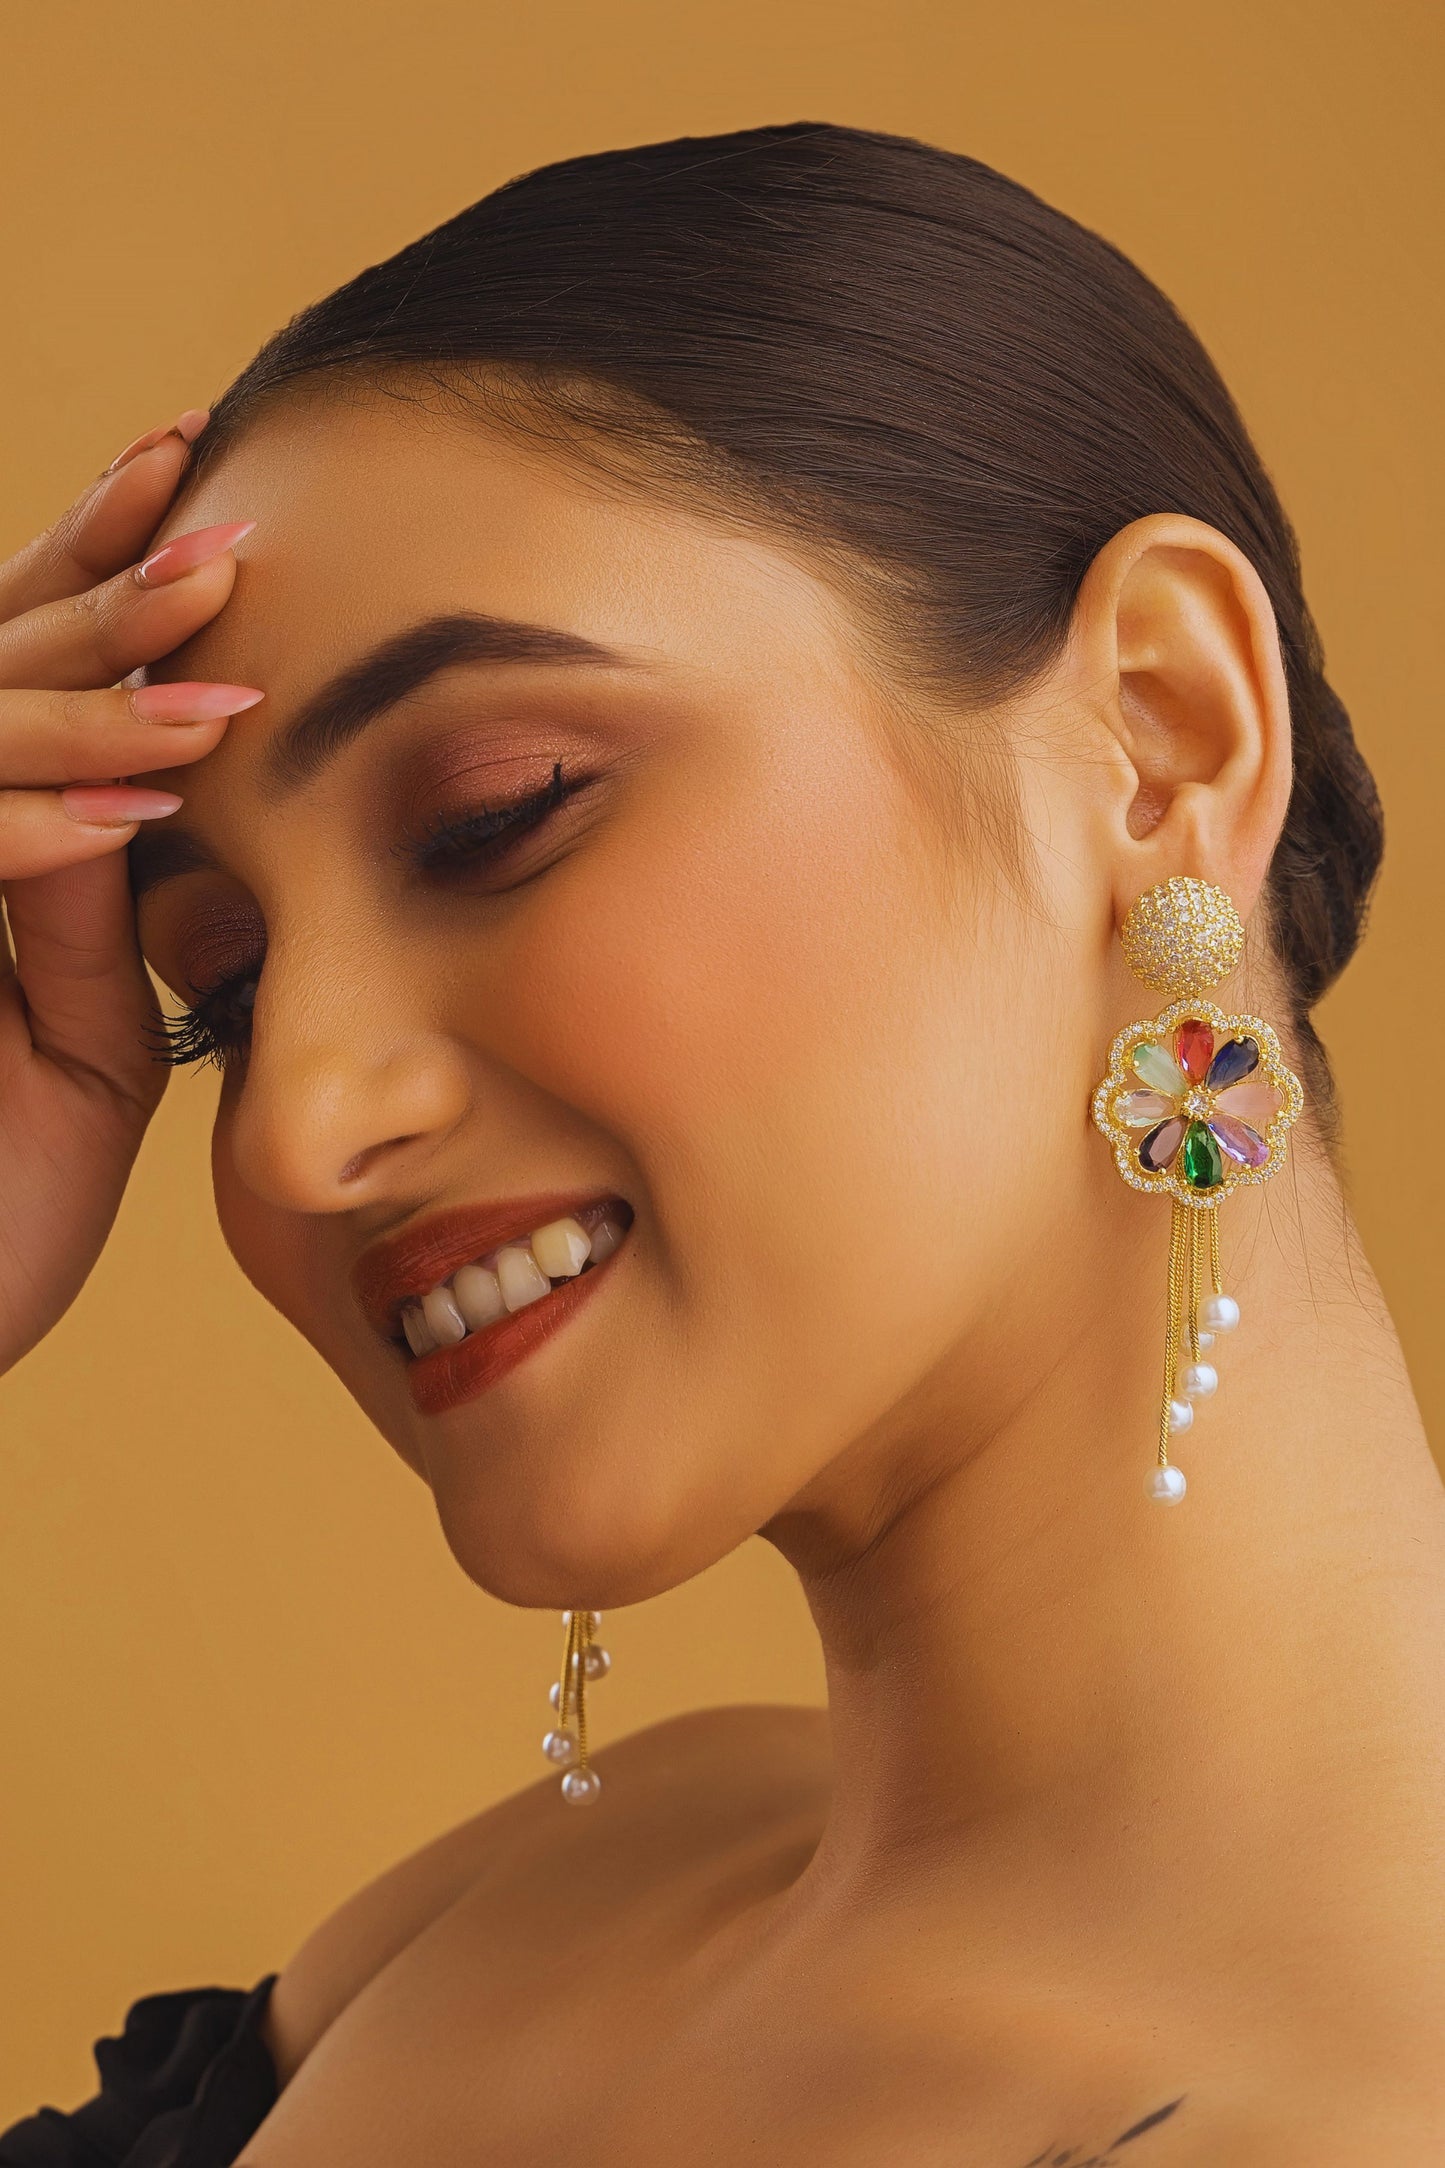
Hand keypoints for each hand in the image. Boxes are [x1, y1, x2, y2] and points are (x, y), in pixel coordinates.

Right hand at [0, 411, 261, 1370]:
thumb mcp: (76, 1039)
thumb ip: (89, 913)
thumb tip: (144, 791)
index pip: (20, 666)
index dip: (97, 566)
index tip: (209, 478)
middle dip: (98, 593)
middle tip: (224, 528)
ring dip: (79, 707)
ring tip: (212, 673)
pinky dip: (25, 839)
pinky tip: (133, 817)